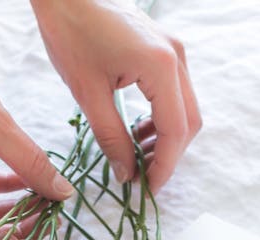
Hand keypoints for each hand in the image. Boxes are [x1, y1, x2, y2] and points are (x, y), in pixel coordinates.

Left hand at [31, 0, 200, 190]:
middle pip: (189, 121)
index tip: (148, 189)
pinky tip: (137, 129)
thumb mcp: (88, 92)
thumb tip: (126, 174)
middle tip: (144, 177)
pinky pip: (175, 91)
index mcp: (161, 66)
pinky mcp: (165, 47)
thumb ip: (111, 137)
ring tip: (137, 156)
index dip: (165, 165)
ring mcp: (174, 49)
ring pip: (185, 107)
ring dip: (166, 136)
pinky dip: (162, 115)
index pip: (175, 130)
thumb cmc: (70, 31)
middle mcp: (177, 57)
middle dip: (169, 154)